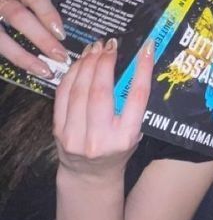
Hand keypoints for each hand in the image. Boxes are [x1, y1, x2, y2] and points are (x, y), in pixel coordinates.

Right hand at [0, 0, 68, 76]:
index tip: (61, 33)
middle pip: (18, 15)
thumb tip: (63, 35)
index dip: (48, 13)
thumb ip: (39, 10)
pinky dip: (13, 60)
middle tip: (60, 56)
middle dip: (41, 38)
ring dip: (24, 56)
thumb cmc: (11, 3)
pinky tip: (26, 70)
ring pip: (2, 37)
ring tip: (44, 70)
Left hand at [54, 38, 153, 177]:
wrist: (89, 175)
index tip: (146, 49)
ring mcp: (76, 136)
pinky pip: (63, 95)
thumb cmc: (117, 149)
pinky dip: (72, 75)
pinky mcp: (58, 131)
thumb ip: (133, 105)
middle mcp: (100, 139)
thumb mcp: (133, 132)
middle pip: (102, 92)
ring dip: (88, 64)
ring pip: (80, 91)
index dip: (142, 70)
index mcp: (125, 139)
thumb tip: (134, 64)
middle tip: (111, 45)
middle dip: (106, 63)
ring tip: (95, 49)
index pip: (136, 98)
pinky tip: (80, 63)